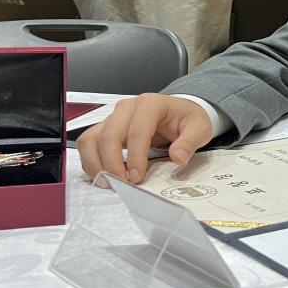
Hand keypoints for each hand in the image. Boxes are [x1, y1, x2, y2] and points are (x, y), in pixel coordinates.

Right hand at [77, 94, 213, 182]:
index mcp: (151, 103)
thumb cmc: (187, 119)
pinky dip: (90, 160)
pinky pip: (89, 143)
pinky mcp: (106, 127)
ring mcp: (114, 117)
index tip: (137, 177)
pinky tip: (102, 176)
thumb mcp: (199, 128)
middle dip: (112, 162)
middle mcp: (128, 107)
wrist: (179, 111)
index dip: (135, 156)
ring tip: (107, 183)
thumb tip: (178, 158)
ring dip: (95, 162)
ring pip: (92, 138)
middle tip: (122, 184)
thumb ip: (189, 142)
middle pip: (110, 134)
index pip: (137, 130)